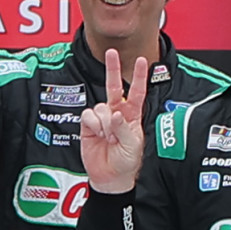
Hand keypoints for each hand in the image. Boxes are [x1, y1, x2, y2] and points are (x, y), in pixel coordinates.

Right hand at [80, 49, 146, 193]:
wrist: (110, 177)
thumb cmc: (126, 161)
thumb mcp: (133, 145)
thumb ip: (124, 128)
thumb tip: (115, 113)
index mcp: (132, 116)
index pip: (136, 92)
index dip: (139, 77)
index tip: (142, 61)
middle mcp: (117, 113)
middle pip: (114, 86)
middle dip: (113, 69)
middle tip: (111, 53)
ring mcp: (102, 118)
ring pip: (100, 106)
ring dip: (104, 122)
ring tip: (107, 136)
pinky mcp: (88, 125)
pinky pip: (88, 115)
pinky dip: (93, 125)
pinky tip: (98, 134)